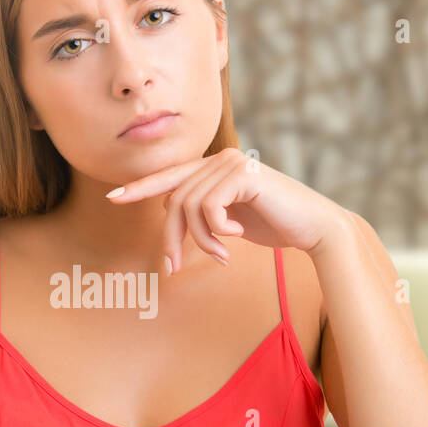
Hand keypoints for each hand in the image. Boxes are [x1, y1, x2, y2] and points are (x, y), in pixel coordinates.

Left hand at [104, 147, 344, 271]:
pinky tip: (238, 235)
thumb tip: (173, 215)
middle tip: (173, 267)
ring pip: (189, 207)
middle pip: (175, 200)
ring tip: (221, 254)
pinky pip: (209, 208)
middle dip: (171, 238)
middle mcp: (220, 159)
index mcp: (215, 168)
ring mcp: (232, 164)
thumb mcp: (231, 219)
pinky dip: (217, 230)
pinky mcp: (243, 176)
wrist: (314, 228)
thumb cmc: (275, 225)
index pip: (170, 177)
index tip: (114, 197)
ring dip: (201, 240)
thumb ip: (205, 212)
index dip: (141, 187)